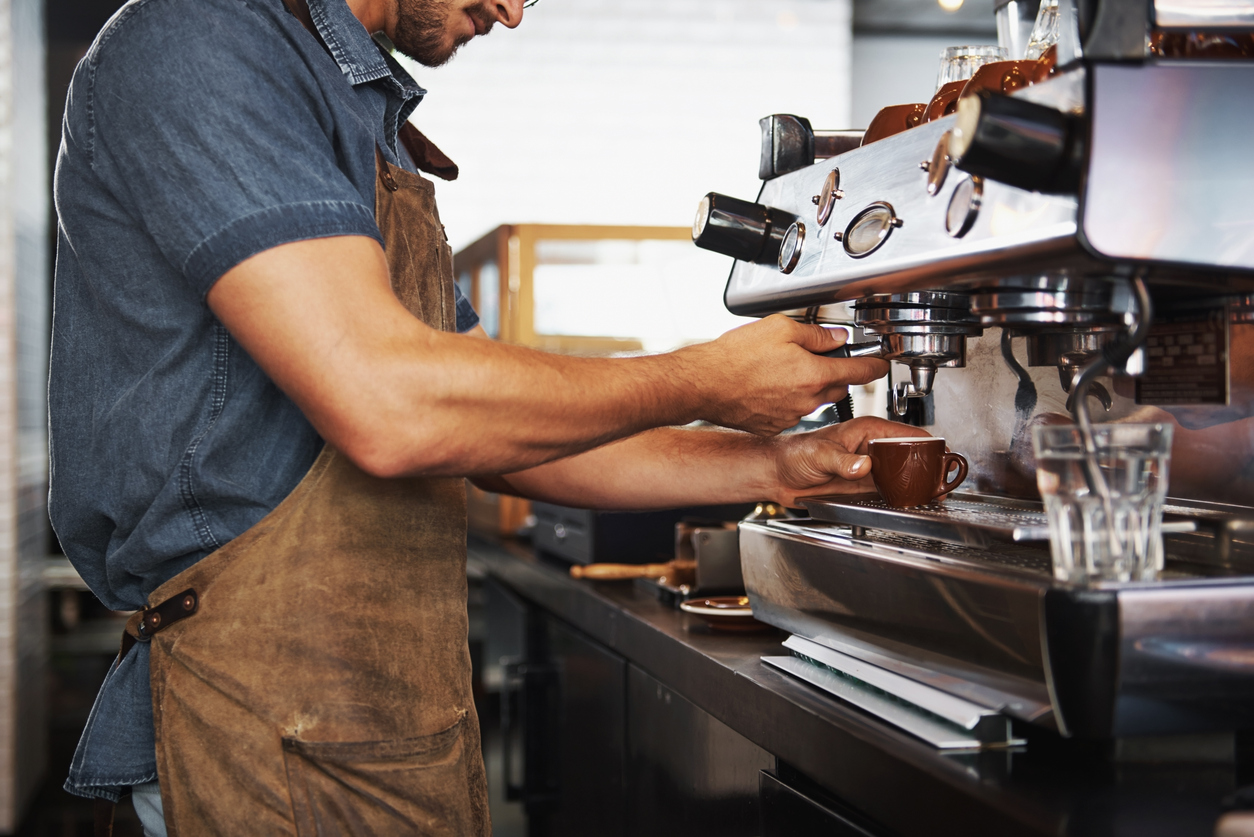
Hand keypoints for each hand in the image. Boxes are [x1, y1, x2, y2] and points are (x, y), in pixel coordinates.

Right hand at [677, 315, 888, 435]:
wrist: (704, 384)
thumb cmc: (735, 357)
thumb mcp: (780, 328)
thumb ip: (815, 334)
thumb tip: (834, 338)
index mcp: (814, 374)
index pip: (859, 371)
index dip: (874, 366)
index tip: (880, 364)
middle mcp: (807, 400)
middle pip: (837, 386)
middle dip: (834, 372)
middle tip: (815, 357)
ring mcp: (790, 416)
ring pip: (813, 399)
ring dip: (807, 386)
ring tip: (780, 370)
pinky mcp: (773, 425)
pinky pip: (791, 411)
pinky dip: (787, 399)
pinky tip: (767, 386)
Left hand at [767, 417, 931, 506]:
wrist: (778, 474)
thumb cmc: (793, 454)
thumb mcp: (819, 454)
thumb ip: (842, 461)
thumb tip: (864, 467)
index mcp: (866, 430)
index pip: (907, 433)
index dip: (928, 445)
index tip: (942, 458)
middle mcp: (871, 447)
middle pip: (910, 455)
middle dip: (926, 467)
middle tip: (939, 483)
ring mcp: (869, 466)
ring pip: (902, 473)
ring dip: (915, 483)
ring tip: (930, 494)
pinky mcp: (863, 484)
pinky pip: (889, 489)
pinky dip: (900, 495)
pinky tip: (908, 501)